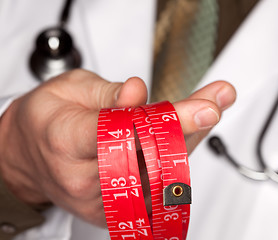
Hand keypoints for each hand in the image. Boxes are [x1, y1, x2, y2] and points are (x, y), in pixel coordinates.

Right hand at [0, 69, 235, 226]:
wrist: (28, 156)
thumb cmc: (47, 121)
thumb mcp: (70, 89)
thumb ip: (108, 93)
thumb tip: (138, 92)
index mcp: (67, 140)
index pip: (126, 132)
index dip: (171, 121)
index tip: (205, 109)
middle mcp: (86, 177)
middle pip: (153, 156)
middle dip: (191, 127)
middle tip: (216, 102)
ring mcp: (103, 200)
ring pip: (161, 171)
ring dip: (189, 140)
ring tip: (208, 109)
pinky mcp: (117, 209)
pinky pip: (157, 186)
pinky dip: (176, 158)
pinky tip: (190, 133)